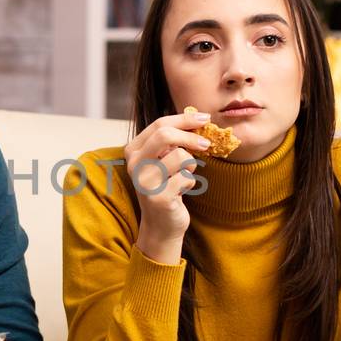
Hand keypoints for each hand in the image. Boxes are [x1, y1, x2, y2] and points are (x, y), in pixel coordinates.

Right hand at [123, 109, 210, 260]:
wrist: (161, 224)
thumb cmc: (166, 187)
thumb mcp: (164, 160)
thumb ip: (172, 141)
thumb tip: (197, 116)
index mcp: (133, 150)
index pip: (159, 124)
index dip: (184, 119)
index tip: (204, 118)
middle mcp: (134, 164)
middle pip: (165, 134)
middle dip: (191, 136)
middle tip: (207, 143)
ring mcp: (144, 181)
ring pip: (181, 156)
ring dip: (191, 166)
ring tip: (184, 177)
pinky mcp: (158, 197)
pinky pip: (187, 178)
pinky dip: (190, 183)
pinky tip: (181, 192)